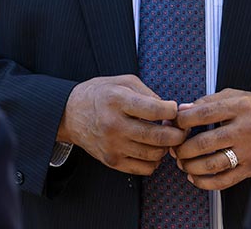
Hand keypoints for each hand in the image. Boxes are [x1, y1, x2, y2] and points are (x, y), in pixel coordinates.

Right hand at [56, 75, 186, 175]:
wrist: (70, 114)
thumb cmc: (100, 94)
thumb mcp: (123, 82)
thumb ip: (148, 93)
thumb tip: (171, 111)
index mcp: (117, 101)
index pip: (155, 110)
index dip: (172, 111)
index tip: (174, 109)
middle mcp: (114, 125)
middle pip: (159, 137)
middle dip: (178, 133)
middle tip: (181, 128)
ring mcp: (113, 146)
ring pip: (154, 154)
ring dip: (166, 147)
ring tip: (165, 137)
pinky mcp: (112, 161)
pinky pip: (145, 169)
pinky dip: (154, 160)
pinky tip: (152, 148)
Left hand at [171, 89, 250, 189]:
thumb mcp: (233, 95)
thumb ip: (207, 102)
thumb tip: (181, 110)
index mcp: (239, 107)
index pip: (203, 114)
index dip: (183, 120)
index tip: (175, 123)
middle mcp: (245, 130)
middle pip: (204, 143)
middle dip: (183, 148)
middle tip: (175, 148)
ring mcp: (249, 151)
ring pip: (212, 164)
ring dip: (190, 166)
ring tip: (182, 163)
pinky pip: (224, 181)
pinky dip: (204, 182)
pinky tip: (194, 177)